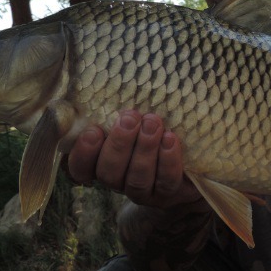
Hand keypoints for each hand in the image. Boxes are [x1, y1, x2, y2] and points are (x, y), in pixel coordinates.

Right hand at [66, 109, 202, 208]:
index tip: (93, 130)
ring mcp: (143, 191)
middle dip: (119, 144)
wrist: (190, 160)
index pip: (79, 168)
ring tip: (152, 123)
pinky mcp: (168, 193)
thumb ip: (117, 106)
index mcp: (101, 161)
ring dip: (144, 149)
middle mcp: (118, 180)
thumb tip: (109, 76)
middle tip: (130, 117)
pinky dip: (168, 160)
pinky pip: (166, 182)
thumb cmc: (151, 125)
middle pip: (108, 173)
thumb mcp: (132, 116)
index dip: (82, 154)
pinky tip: (170, 138)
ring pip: (136, 179)